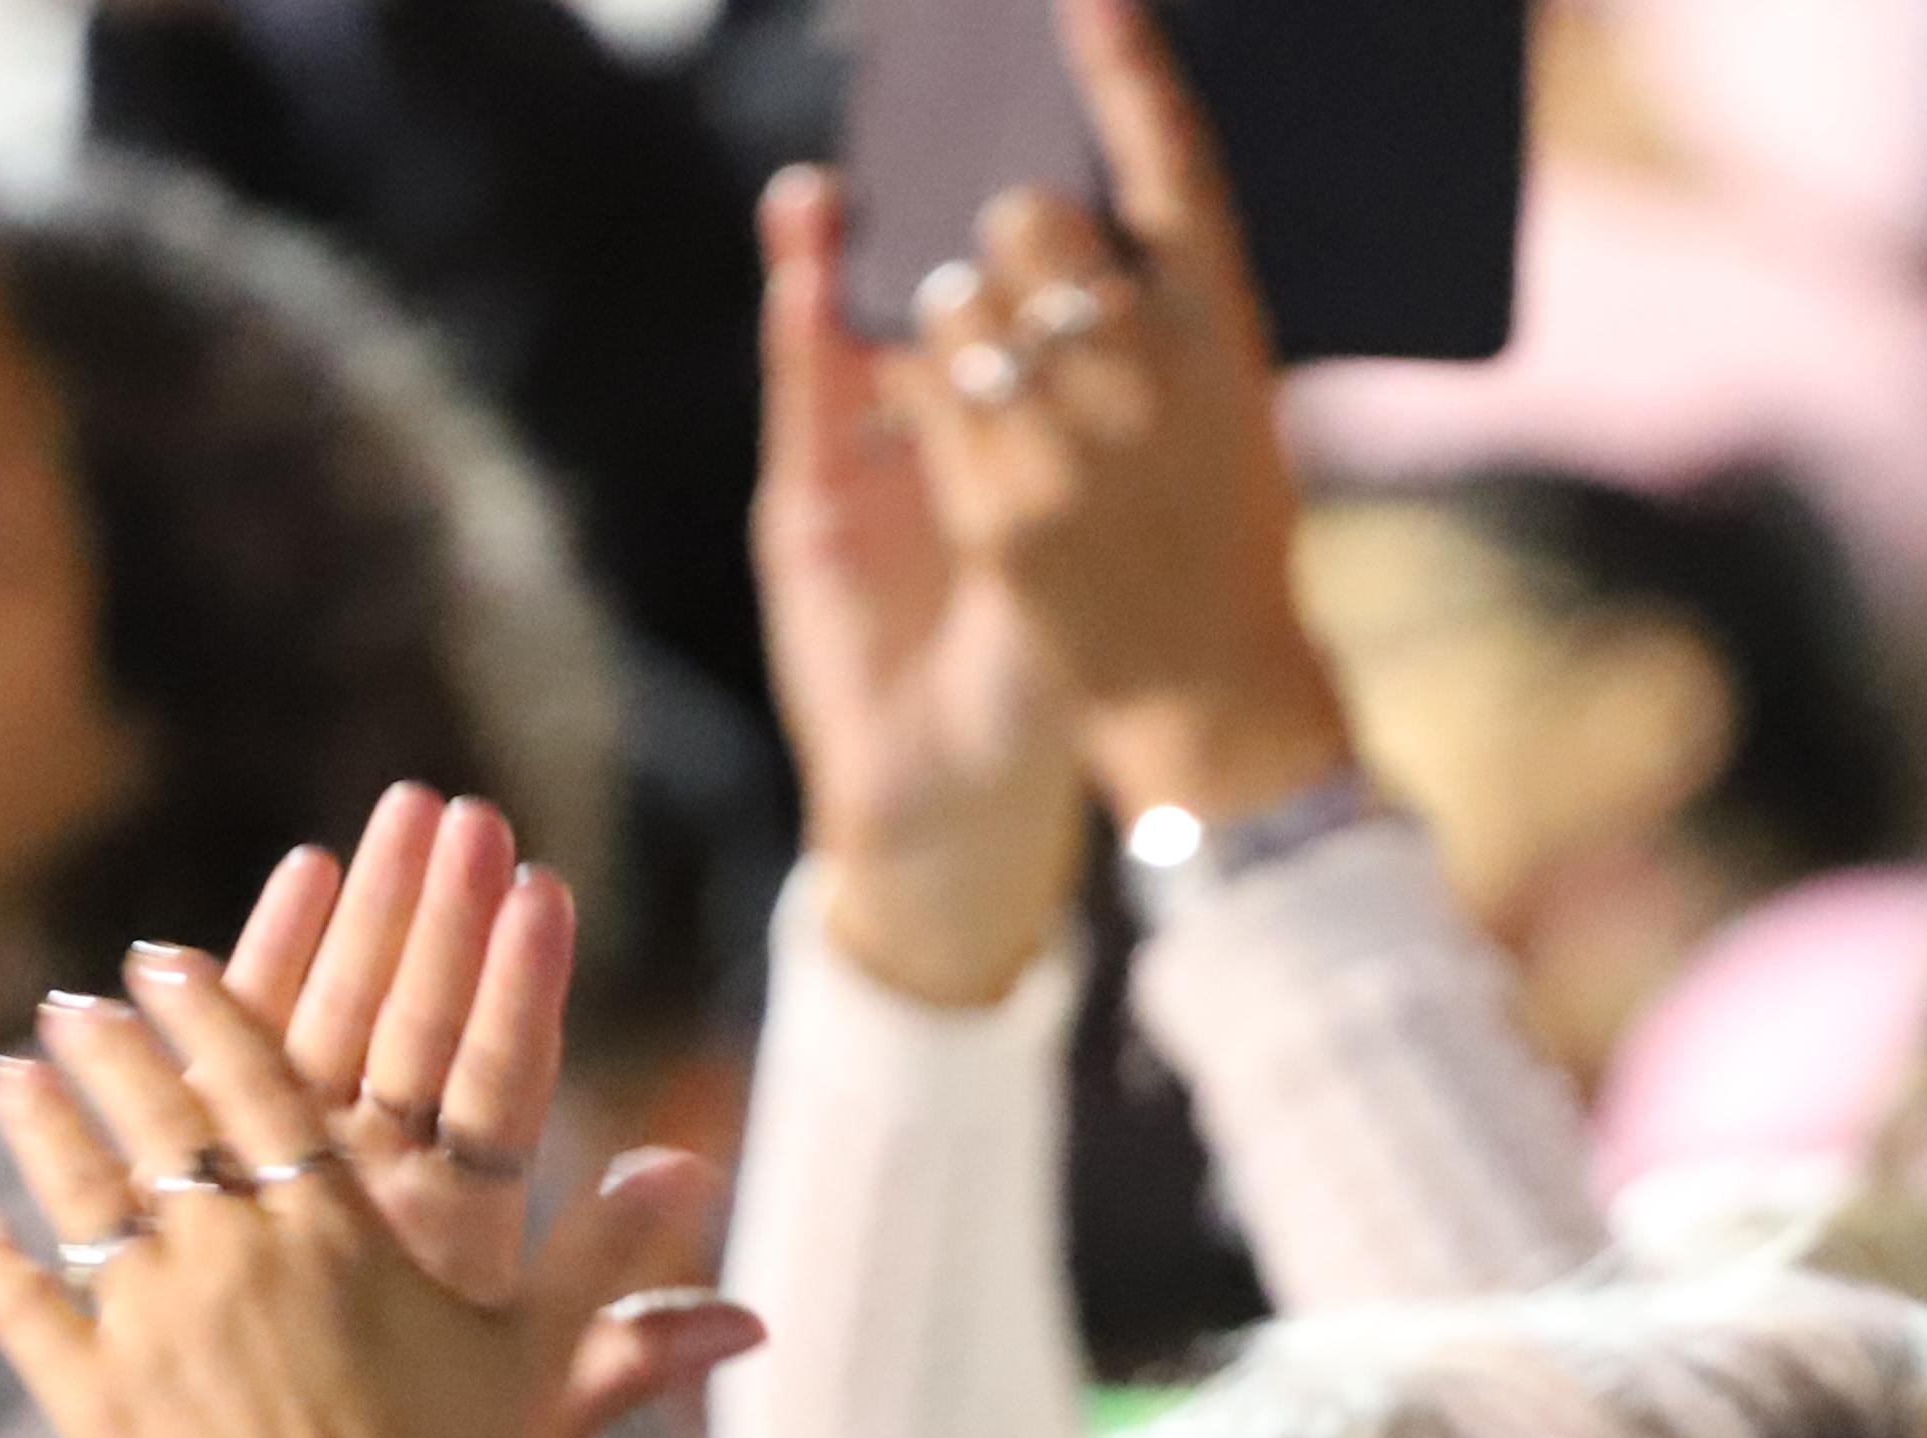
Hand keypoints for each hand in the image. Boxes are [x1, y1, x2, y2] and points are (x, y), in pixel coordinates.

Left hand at [0, 838, 749, 1437]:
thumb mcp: (546, 1362)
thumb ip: (608, 1255)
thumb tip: (695, 1167)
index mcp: (339, 1228)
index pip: (257, 1082)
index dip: (207, 1011)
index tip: (163, 959)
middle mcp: (234, 1255)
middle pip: (155, 1116)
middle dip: (112, 1045)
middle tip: (78, 1000)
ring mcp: (153, 1329)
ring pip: (79, 1193)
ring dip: (42, 1122)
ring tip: (15, 1071)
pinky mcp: (95, 1409)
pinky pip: (25, 1313)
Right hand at [756, 164, 1088, 1008]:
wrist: (954, 803)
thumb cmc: (1030, 698)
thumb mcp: (1075, 571)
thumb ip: (1074, 475)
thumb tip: (1125, 355)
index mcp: (1012, 456)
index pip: (1010, 332)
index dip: (1016, 258)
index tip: (1040, 174)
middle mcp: (941, 448)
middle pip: (933, 314)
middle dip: (936, 234)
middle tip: (945, 146)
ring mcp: (866, 470)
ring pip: (856, 334)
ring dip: (845, 254)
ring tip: (844, 183)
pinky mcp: (803, 505)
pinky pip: (805, 395)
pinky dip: (801, 325)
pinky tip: (807, 262)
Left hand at [904, 0, 1355, 834]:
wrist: (1207, 695)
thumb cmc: (1224, 542)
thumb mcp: (1231, 406)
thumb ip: (1165, 311)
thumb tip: (1077, 228)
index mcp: (1226, 332)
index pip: (1175, 166)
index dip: (1127, 68)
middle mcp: (1152, 375)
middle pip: (1030, 218)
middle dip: (1010, 238)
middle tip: (1024, 290)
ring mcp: (1069, 441)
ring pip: (956, 296)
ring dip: (958, 316)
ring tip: (997, 376)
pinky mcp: (1000, 508)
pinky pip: (921, 393)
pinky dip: (925, 394)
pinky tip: (957, 428)